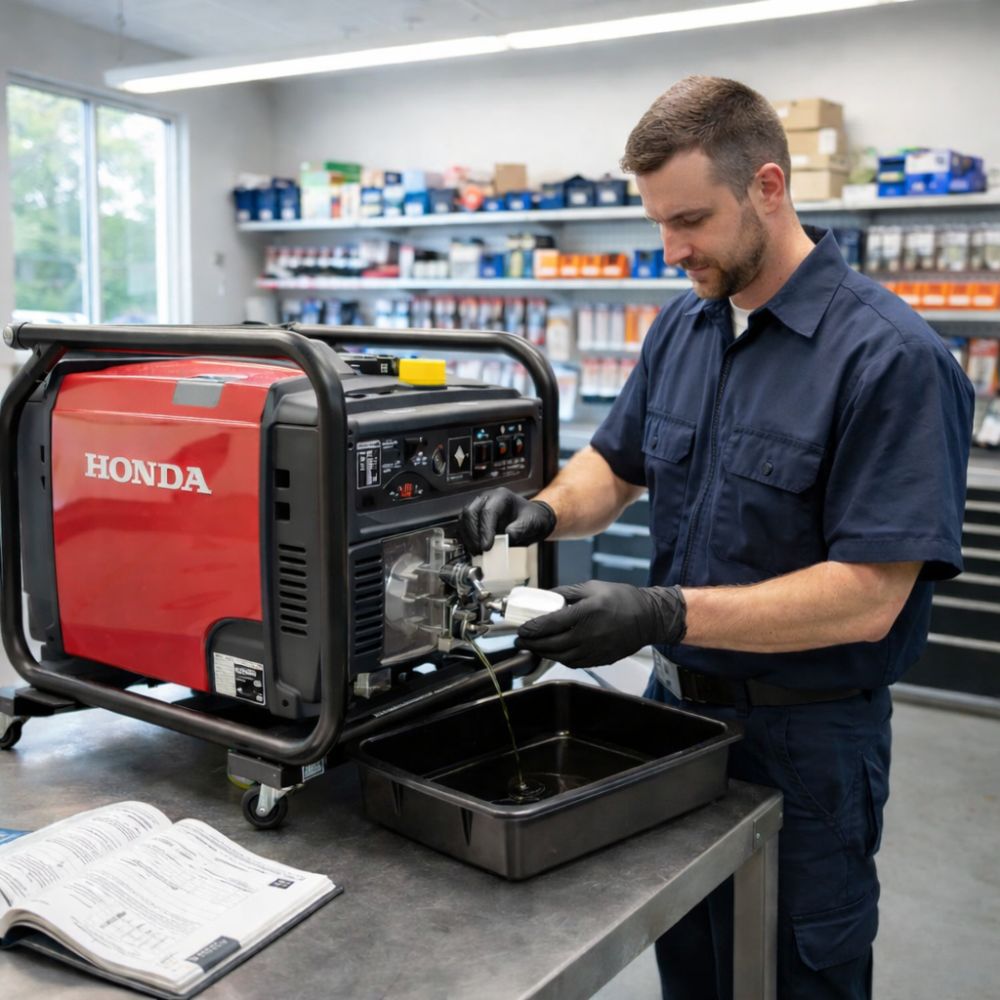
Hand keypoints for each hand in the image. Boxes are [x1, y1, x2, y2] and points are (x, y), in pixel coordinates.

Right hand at [457, 488, 556, 555]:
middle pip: (470, 512)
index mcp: (501, 496)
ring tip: (477, 551)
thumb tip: (509, 535)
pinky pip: (463, 526)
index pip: (488, 511)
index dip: (485, 530)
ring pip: (464, 519)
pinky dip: (466, 538)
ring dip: (468, 537)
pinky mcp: (474, 518)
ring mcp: (478, 507)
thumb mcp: (533, 523)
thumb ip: (521, 528)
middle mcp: (487, 499)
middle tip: (480, 550)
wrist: (532, 520)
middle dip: (473, 534)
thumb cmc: (531, 518)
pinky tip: (474, 548)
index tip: (486, 546)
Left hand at [515, 580, 686, 668]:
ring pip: (560, 657)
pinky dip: (560, 659)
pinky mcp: (599, 659)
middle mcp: (587, 635)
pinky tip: (554, 653)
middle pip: (551, 644)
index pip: (549, 624)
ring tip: (534, 647)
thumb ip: (567, 592)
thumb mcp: (592, 587)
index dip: (531, 629)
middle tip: (521, 640)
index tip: (521, 628)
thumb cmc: (622, 599)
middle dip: (532, 643)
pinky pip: (574, 663)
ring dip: (543, 653)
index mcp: (585, 613)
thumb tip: (547, 595)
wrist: (648, 618)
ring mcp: (594, 650)